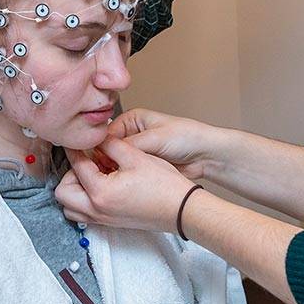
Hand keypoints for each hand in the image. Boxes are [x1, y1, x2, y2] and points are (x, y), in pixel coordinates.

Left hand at [55, 137, 195, 232]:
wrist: (183, 210)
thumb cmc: (163, 185)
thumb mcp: (135, 156)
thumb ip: (110, 145)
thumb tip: (96, 138)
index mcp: (100, 192)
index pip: (76, 166)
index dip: (73, 149)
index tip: (74, 140)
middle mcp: (97, 210)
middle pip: (63, 193)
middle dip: (69, 173)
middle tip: (84, 161)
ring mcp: (103, 219)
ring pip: (71, 208)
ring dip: (74, 189)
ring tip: (90, 174)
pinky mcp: (111, 223)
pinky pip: (84, 214)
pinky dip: (84, 200)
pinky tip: (101, 185)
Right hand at [105, 108, 221, 181]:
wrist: (206, 155)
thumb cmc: (186, 138)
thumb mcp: (155, 138)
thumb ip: (130, 144)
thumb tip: (107, 150)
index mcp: (132, 119)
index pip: (107, 134)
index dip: (101, 148)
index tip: (98, 161)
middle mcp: (132, 134)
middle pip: (110, 149)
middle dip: (108, 161)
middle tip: (106, 173)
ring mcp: (137, 151)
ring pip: (118, 163)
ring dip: (116, 171)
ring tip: (114, 179)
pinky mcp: (143, 166)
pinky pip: (128, 173)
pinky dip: (124, 178)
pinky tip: (123, 184)